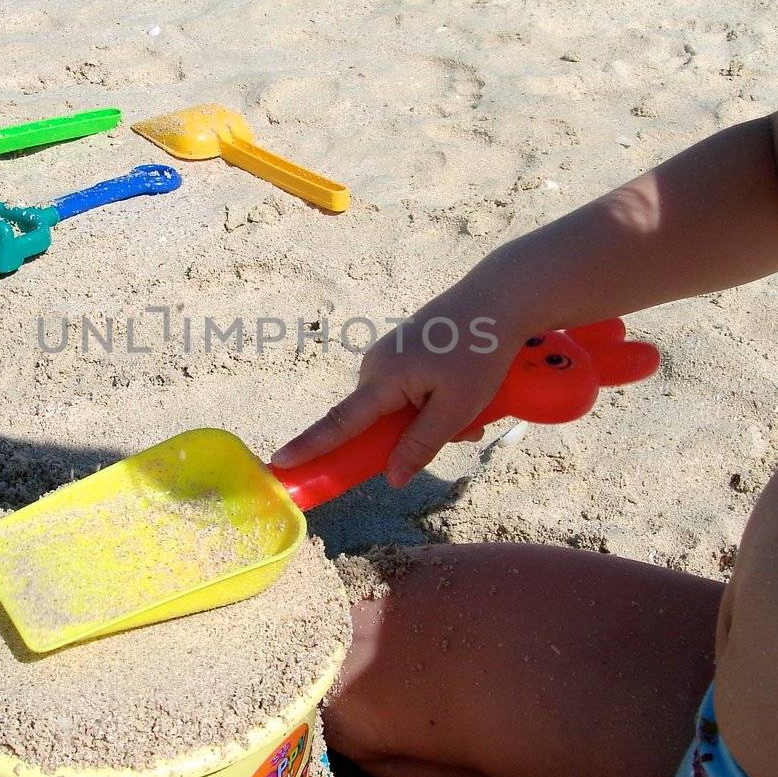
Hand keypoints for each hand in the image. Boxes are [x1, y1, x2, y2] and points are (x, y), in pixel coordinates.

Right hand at [271, 270, 529, 485]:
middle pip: (379, 423)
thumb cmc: (479, 352)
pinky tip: (467, 390)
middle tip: (468, 428)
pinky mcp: (403, 350)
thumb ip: (421, 444)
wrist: (498, 299)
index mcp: (383, 378)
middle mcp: (376, 365)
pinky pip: (409, 391)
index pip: (340, 423)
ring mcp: (388, 355)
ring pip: (399, 409)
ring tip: (476, 405)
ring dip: (433, 418)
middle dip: (417, 435)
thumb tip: (391, 478)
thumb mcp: (457, 408)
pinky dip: (435, 401)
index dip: (311, 446)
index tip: (279, 462)